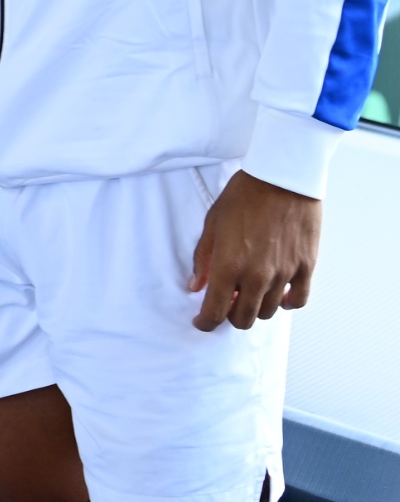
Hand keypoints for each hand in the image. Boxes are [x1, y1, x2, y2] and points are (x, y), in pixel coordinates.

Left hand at [189, 170, 319, 330]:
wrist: (281, 178)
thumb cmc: (243, 196)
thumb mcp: (212, 224)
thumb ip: (203, 258)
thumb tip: (196, 286)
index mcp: (229, 266)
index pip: (216, 312)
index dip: (206, 323)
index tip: (202, 322)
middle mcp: (257, 276)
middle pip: (244, 318)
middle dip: (230, 316)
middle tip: (226, 303)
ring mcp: (284, 274)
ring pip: (270, 312)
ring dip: (256, 308)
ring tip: (249, 293)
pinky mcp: (306, 268)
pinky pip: (298, 300)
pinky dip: (287, 303)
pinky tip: (279, 295)